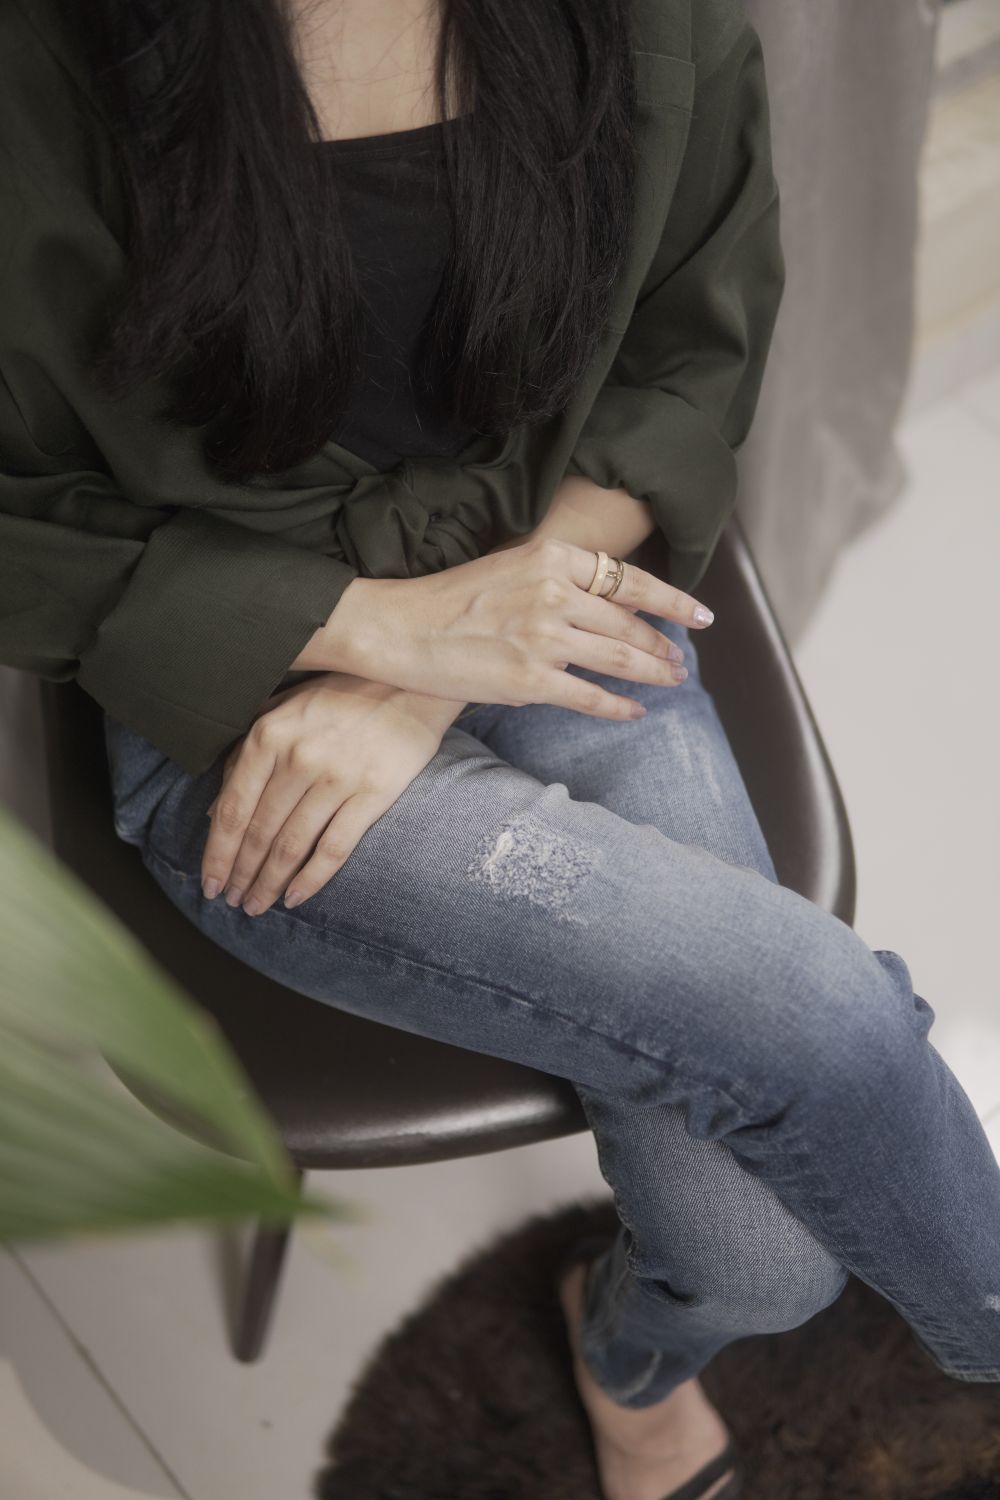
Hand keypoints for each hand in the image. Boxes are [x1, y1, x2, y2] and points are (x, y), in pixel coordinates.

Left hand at [200, 674, 464, 914]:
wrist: (411, 680)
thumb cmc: (341, 694)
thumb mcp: (284, 710)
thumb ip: (247, 755)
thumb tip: (217, 811)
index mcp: (269, 735)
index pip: (233, 809)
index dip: (218, 853)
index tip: (210, 883)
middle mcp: (298, 758)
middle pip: (259, 833)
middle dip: (241, 874)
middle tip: (232, 902)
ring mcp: (337, 778)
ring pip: (292, 846)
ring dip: (269, 883)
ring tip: (258, 905)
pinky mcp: (372, 793)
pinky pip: (334, 847)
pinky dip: (311, 878)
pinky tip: (295, 898)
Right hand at [341, 535, 710, 721]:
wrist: (399, 628)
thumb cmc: (451, 599)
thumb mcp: (512, 566)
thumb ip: (558, 578)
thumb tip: (605, 600)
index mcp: (553, 559)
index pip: (630, 580)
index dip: (674, 599)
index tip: (702, 614)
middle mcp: (555, 594)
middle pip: (630, 623)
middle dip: (663, 646)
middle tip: (681, 660)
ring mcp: (544, 639)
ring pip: (619, 660)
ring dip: (652, 673)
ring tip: (670, 681)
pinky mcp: (529, 680)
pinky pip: (591, 698)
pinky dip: (619, 707)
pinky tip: (634, 711)